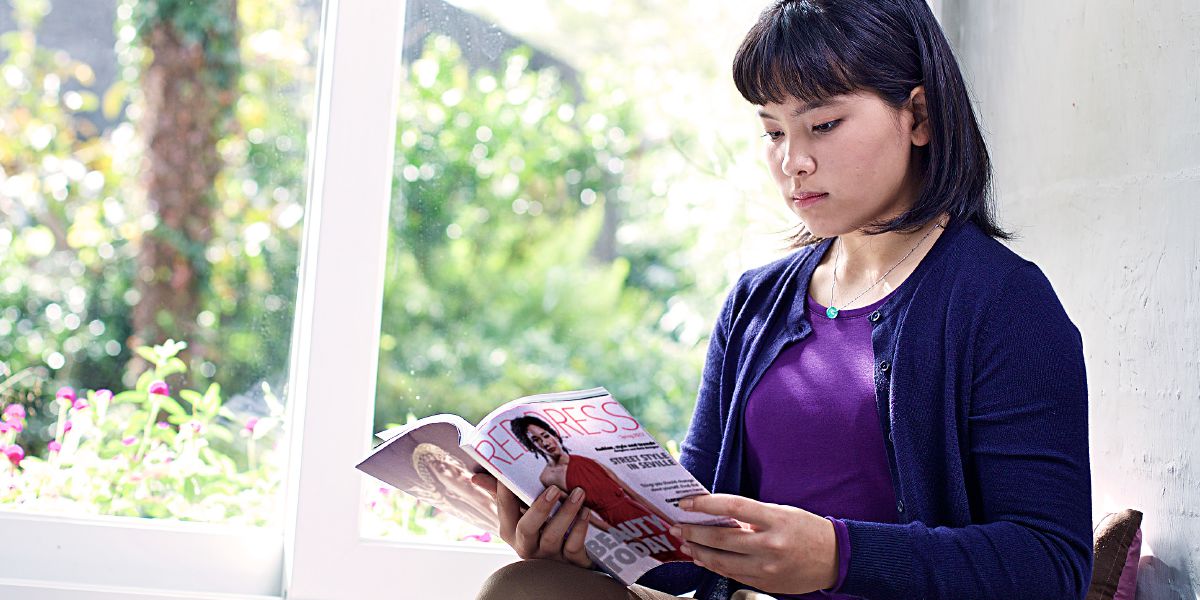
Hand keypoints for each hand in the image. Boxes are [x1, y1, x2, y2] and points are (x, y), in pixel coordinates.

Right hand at [471, 473, 592, 567]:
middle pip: (526, 528)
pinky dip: (580, 528)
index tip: (511, 470)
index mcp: (511, 532)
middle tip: (554, 489)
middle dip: (539, 508)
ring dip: (566, 512)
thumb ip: (504, 496)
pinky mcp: (569, 563)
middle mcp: (526, 546)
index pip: (504, 508)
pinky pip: (573, 546)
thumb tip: (476, 477)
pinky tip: (586, 512)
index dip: (506, 490)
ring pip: (553, 536)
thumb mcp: (524, 514)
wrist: (569, 567)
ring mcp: (547, 557)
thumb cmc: (543, 532)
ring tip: (578, 493)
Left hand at [672, 494, 838, 594]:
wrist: (835, 559)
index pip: (733, 507)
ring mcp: (767, 567)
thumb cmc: (806, 530)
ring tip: (685, 542)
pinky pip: (732, 574)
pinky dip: (714, 565)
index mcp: (775, 520)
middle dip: (694, 531)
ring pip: (722, 560)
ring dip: (698, 551)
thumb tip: (716, 515)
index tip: (686, 502)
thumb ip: (751, 515)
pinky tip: (703, 557)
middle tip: (677, 526)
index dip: (705, 504)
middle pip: (721, 537)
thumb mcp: (781, 513)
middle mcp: (770, 545)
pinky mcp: (765, 582)